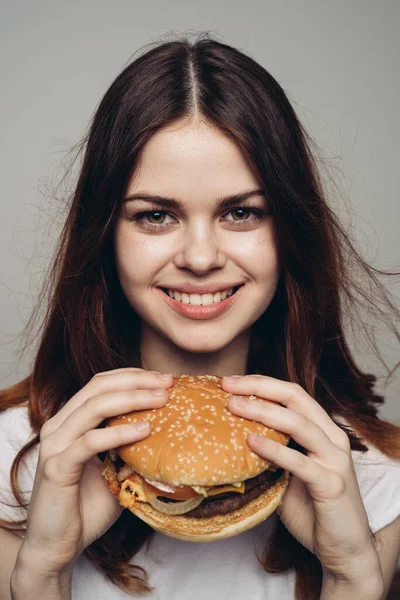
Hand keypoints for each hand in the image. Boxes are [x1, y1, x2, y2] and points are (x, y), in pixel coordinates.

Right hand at [16, 368, 172, 576]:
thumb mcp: (116, 472)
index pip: (101, 384)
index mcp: (70, 421)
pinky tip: (144, 430)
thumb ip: (133, 451)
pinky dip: (119, 433)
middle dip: (137, 380)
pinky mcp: (56, 467)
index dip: (133, 376)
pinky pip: (90, 442)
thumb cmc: (86, 509)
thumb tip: (168, 436)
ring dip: (132, 398)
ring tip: (162, 399)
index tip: (164, 379)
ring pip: (94, 406)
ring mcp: (55, 445)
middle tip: (168, 382)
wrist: (57, 547)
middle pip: (98, 387)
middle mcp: (59, 426)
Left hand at [223, 375, 381, 582]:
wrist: (344, 550)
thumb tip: (229, 442)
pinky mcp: (331, 484)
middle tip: (228, 385)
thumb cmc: (313, 510)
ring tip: (234, 406)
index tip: (231, 382)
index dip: (261, 383)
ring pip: (298, 423)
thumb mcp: (288, 475)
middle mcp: (333, 438)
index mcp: (323, 431)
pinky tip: (251, 441)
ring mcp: (335, 460)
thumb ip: (270, 455)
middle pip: (295, 397)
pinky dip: (273, 449)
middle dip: (259, 387)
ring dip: (262, 411)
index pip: (292, 394)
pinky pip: (299, 461)